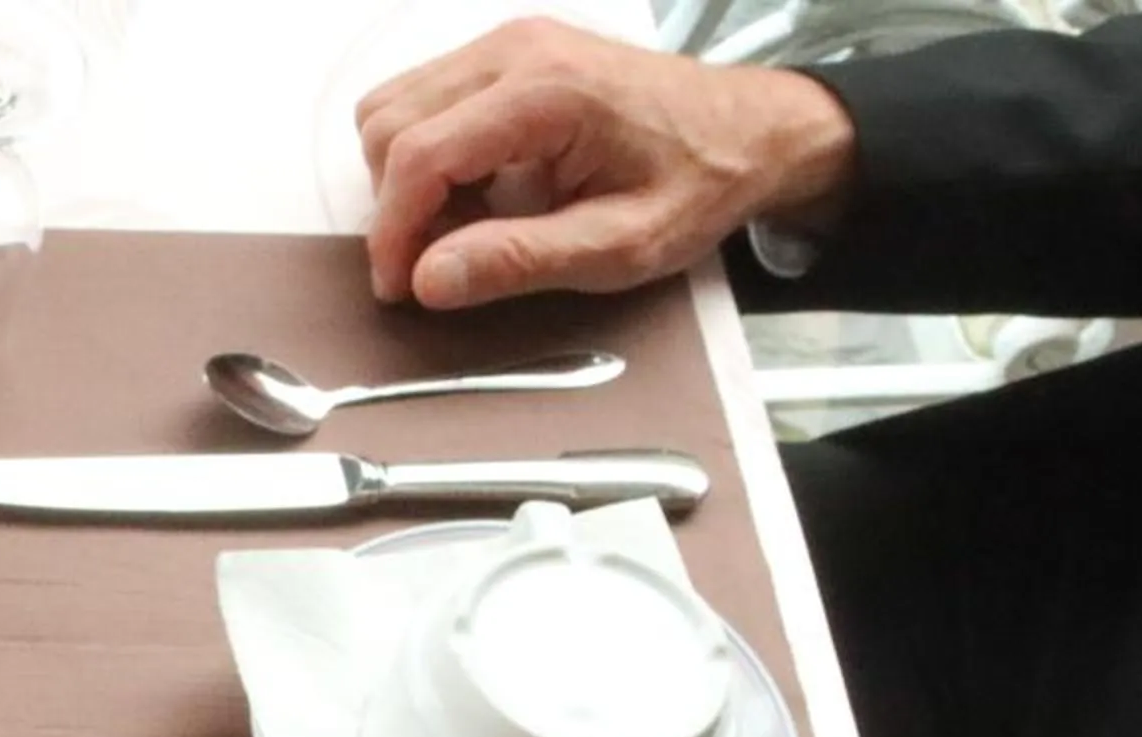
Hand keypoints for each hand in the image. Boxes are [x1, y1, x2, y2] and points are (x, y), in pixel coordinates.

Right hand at [356, 19, 855, 309]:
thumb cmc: (697, 183)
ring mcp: (508, 43)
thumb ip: (520, 261)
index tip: (402, 287)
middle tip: (439, 261)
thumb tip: (428, 279)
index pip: (418, 154)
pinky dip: (426, 153)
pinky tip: (475, 191)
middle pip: (388, 124)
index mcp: (546, 92)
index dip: (393, 232)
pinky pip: (423, 98)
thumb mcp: (620, 245)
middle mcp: (516, 50)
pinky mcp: (508, 52)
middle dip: (396, 206)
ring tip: (462, 224)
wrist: (752, 129)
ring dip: (405, 178)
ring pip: (392, 108)